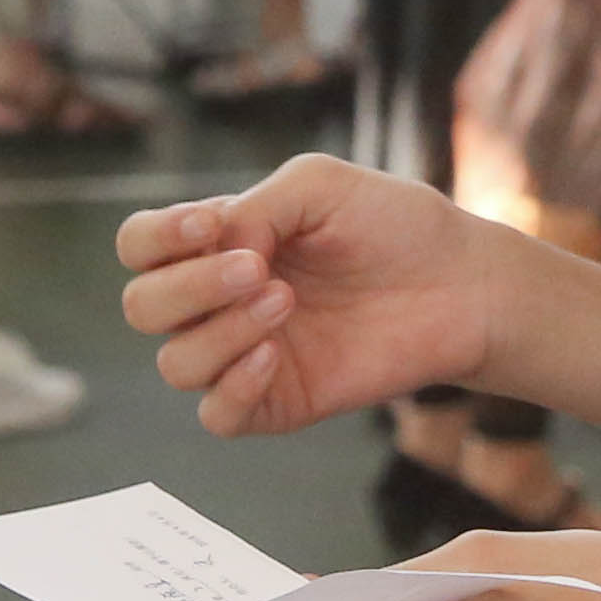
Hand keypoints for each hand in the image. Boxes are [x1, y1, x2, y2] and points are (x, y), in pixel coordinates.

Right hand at [119, 155, 508, 436]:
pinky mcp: (277, 400)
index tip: (210, 224)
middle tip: (258, 267)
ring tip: (286, 301)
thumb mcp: (317, 185)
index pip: (140, 246)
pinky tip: (273, 355)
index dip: (156, 238)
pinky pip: (216, 415)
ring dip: (220, 329)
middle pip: (142, 307)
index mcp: (220, 242)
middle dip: (189, 285)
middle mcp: (221, 300)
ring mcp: (245, 353)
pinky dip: (232, 385)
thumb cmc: (393, 226)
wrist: (460, 283)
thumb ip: (252, 206)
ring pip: (176, 362)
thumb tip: (216, 251)